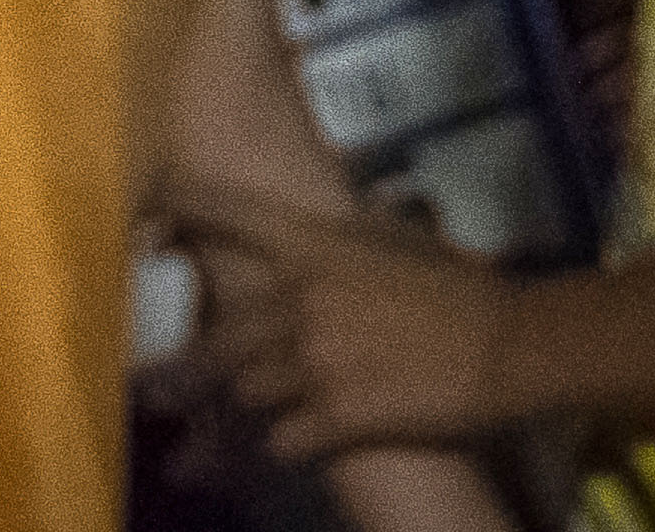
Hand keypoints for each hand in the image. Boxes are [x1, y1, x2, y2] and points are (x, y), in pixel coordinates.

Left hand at [170, 188, 529, 462]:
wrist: (511, 344)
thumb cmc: (458, 286)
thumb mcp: (392, 241)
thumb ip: (338, 245)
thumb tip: (311, 239)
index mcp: (315, 246)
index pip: (227, 213)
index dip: (178, 210)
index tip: (144, 218)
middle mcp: (300, 299)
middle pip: (216, 335)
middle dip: (185, 366)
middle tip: (152, 387)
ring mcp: (315, 361)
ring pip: (243, 390)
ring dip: (242, 407)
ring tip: (217, 432)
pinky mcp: (337, 417)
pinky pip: (280, 439)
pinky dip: (284, 444)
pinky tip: (294, 444)